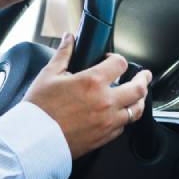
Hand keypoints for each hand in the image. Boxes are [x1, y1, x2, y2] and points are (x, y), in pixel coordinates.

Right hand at [24, 34, 151, 159]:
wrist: (33, 140)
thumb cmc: (39, 109)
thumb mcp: (49, 75)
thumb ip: (64, 53)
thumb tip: (69, 38)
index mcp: (92, 82)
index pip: (120, 64)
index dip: (117, 59)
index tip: (112, 61)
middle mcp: (105, 102)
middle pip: (138, 88)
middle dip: (144, 79)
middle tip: (144, 75)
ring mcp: (107, 122)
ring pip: (136, 110)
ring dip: (139, 100)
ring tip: (138, 96)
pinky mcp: (104, 138)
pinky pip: (123, 127)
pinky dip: (124, 118)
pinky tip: (120, 114)